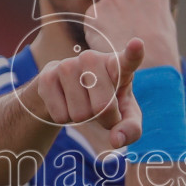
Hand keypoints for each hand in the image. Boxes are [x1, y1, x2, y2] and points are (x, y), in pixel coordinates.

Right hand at [31, 36, 146, 148]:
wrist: (65, 92)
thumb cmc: (104, 102)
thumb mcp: (124, 116)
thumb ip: (130, 129)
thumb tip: (116, 140)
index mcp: (117, 65)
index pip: (128, 60)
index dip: (133, 53)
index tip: (137, 44)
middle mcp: (93, 59)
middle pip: (103, 107)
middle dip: (104, 119)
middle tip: (100, 110)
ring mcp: (68, 65)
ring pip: (80, 114)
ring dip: (82, 118)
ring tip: (81, 102)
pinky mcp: (47, 76)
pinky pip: (60, 115)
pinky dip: (65, 118)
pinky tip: (64, 102)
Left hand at [72, 0, 182, 70]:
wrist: (150, 68)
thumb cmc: (159, 54)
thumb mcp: (161, 25)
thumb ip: (146, 10)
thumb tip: (128, 12)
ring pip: (100, 10)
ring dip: (104, 24)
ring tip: (118, 42)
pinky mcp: (95, 13)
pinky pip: (92, 24)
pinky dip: (96, 35)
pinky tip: (109, 44)